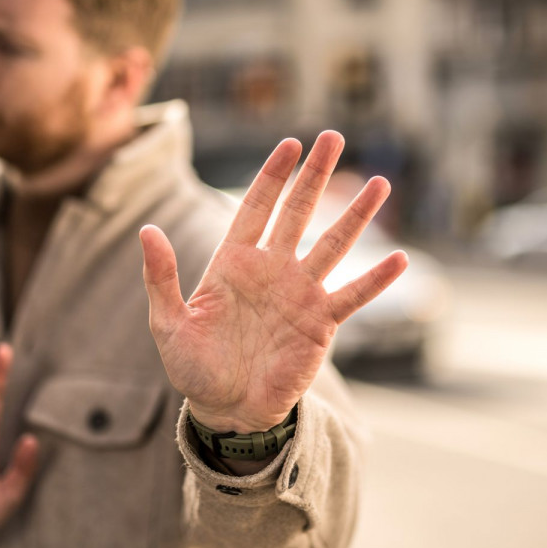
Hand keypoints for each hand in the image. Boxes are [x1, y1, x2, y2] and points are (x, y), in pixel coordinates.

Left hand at [140, 131, 407, 433]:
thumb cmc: (193, 366)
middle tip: (333, 137)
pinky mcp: (320, 323)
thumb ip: (160, 277)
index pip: (257, 207)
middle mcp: (272, 269)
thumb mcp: (168, 323)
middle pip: (298, 212)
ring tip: (379, 183)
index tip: (290, 143)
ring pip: (333, 244)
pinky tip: (399, 259)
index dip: (273, 175)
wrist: (226, 410)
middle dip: (315, 175)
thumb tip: (146, 230)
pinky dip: (375, 280)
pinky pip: (352, 296)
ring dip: (356, 215)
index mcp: (234, 262)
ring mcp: (300, 294)